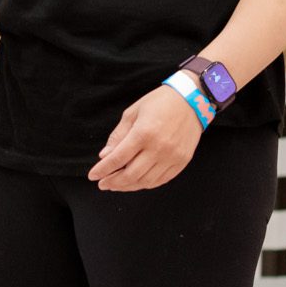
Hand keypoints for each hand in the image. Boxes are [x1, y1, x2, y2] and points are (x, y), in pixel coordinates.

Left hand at [88, 84, 202, 190]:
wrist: (192, 100)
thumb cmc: (159, 103)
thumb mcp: (132, 113)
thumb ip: (118, 135)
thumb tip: (105, 156)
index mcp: (143, 133)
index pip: (118, 158)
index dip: (103, 169)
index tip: (93, 176)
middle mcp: (159, 148)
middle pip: (131, 174)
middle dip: (113, 182)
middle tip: (103, 184)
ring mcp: (172, 156)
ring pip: (146, 181)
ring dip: (128, 186)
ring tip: (116, 185)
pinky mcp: (182, 161)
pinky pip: (162, 180)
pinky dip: (146, 184)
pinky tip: (136, 182)